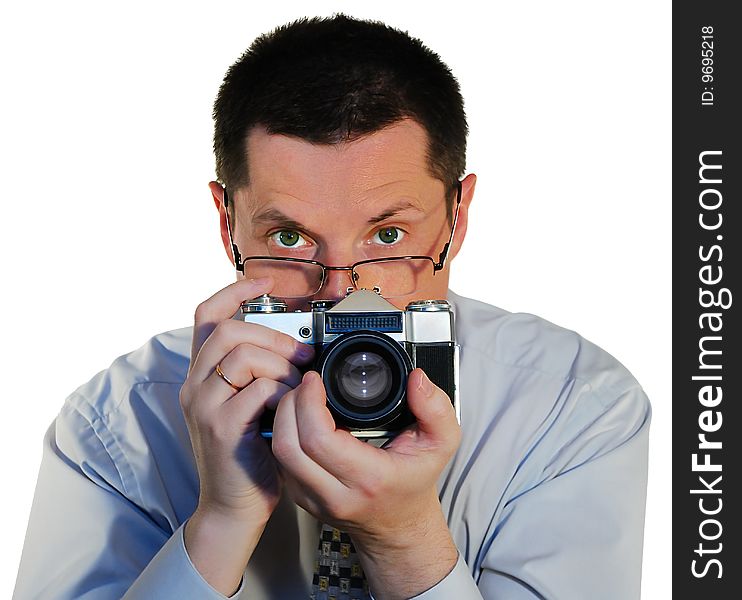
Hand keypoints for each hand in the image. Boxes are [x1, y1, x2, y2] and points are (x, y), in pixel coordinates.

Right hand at [179, 276, 314, 593]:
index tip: (264, 281)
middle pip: (227, 331)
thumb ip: (259, 374)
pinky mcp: (221, 428)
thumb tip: (297, 346)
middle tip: (300, 356)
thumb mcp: (249, 405)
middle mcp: (195, 385)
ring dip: (279, 365)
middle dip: (272, 336)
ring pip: (241, 356)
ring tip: (296, 387)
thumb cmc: (249, 454)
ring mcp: (204, 406)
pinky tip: (290, 408)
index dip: (234, 292)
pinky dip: (282, 393)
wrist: (234, 506)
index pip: (206, 316)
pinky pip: (257, 391)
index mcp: (203, 374)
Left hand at [271, 368, 461, 598]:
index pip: (319, 439)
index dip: (309, 402)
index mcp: (368, 478)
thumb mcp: (441, 444)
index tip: (315, 380)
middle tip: (304, 384)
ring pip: (279, 453)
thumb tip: (417, 380)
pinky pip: (280, 460)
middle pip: (288, 445)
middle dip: (290, 405)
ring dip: (282, 417)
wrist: (400, 526)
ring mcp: (313, 499)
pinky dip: (283, 432)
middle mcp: (335, 494)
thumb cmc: (414, 483)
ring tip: (301, 396)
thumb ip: (436, 409)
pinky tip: (299, 417)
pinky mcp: (301, 497)